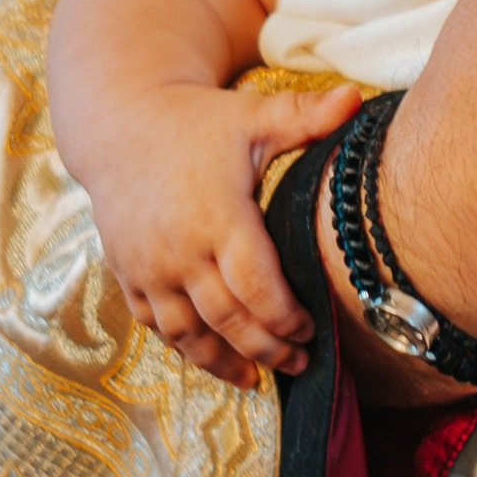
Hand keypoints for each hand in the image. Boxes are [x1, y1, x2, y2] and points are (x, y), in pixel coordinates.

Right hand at [85, 77, 362, 387]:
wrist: (118, 124)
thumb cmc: (196, 121)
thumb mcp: (252, 115)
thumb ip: (305, 115)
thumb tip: (358, 98)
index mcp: (218, 215)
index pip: (256, 286)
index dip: (286, 318)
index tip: (313, 330)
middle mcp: (179, 249)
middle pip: (227, 319)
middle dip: (267, 349)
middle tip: (300, 364)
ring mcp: (148, 267)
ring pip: (188, 333)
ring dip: (223, 362)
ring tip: (257, 378)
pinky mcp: (127, 274)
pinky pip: (156, 325)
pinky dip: (184, 347)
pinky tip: (211, 358)